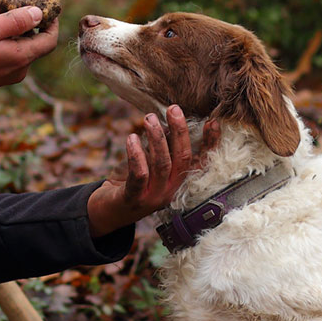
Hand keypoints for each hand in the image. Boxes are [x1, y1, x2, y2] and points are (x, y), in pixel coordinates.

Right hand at [0, 6, 58, 94]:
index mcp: (21, 57)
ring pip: (13, 42)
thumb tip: (39, 13)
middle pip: (29, 38)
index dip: (51, 22)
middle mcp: (19, 68)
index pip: (49, 40)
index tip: (45, 7)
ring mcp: (7, 73)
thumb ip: (16, 20)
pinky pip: (2, 51)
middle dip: (16, 18)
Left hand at [86, 107, 218, 236]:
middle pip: (183, 159)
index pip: (201, 162)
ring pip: (162, 164)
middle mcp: (171, 190)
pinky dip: (136, 155)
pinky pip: (139, 175)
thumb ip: (161, 147)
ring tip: (149, 118)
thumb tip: (169, 122)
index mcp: (179, 181)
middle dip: (180, 132)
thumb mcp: (149, 163)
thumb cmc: (131, 182)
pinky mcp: (135, 199)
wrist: (108, 211)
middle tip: (174, 109)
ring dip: (156, 138)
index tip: (213, 122)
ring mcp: (154, 197)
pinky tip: (131, 138)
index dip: (210, 144)